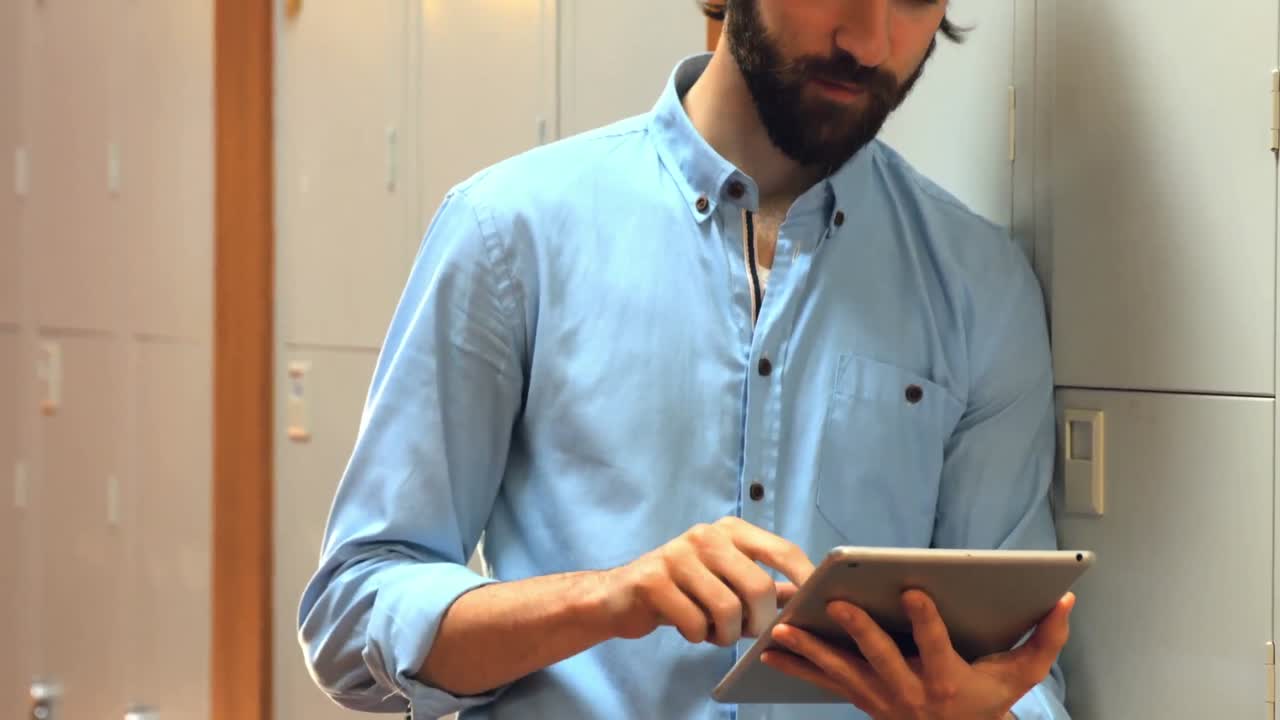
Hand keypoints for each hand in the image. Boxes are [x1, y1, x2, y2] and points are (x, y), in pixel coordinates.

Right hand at [598, 517, 814, 645]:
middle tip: (746, 631)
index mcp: (731, 530)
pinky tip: (690, 629)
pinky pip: (695, 623)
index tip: (815, 606)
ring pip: (728, 610)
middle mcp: (706, 535)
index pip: (783, 551)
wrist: (620, 595)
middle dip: (759, 622)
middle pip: (759, 588)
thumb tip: (808, 599)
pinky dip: (698, 636)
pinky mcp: (653, 580)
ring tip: (715, 631)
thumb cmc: (684, 589)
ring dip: (726, 634)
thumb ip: (765, 585)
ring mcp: (677, 555)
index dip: (805, 580)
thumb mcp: (725, 579)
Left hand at [761, 589, 1074, 719]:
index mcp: (946, 679)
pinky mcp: (861, 698)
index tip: (912, 589)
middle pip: (878, 657)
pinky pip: (823, 681)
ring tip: (781, 628)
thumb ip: (1046, 638)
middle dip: (857, 629)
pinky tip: (767, 649)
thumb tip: (1066, 599)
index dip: (924, 618)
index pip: (934, 644)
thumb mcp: (1023, 675)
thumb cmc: (988, 700)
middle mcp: (909, 691)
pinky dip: (796, 665)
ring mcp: (880, 697)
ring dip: (809, 650)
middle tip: (836, 603)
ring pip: (840, 671)